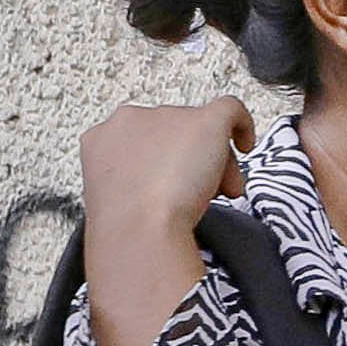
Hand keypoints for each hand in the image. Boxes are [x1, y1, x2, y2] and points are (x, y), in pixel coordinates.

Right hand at [76, 97, 253, 345]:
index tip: (172, 196)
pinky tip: (246, 146)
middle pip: (174, 136)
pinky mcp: (201, 119)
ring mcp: (166, 116)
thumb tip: (159, 197)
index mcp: (99, 140)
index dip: (163, 168)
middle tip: (206, 199)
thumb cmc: (127, 237)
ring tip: (217, 196)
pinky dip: (241, 125)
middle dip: (193, 165)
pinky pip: (229, 108)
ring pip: (201, 131)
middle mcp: (128, 119)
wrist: (139, 231)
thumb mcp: (119, 208)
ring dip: (214, 162)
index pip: (142, 144)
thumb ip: (133, 189)